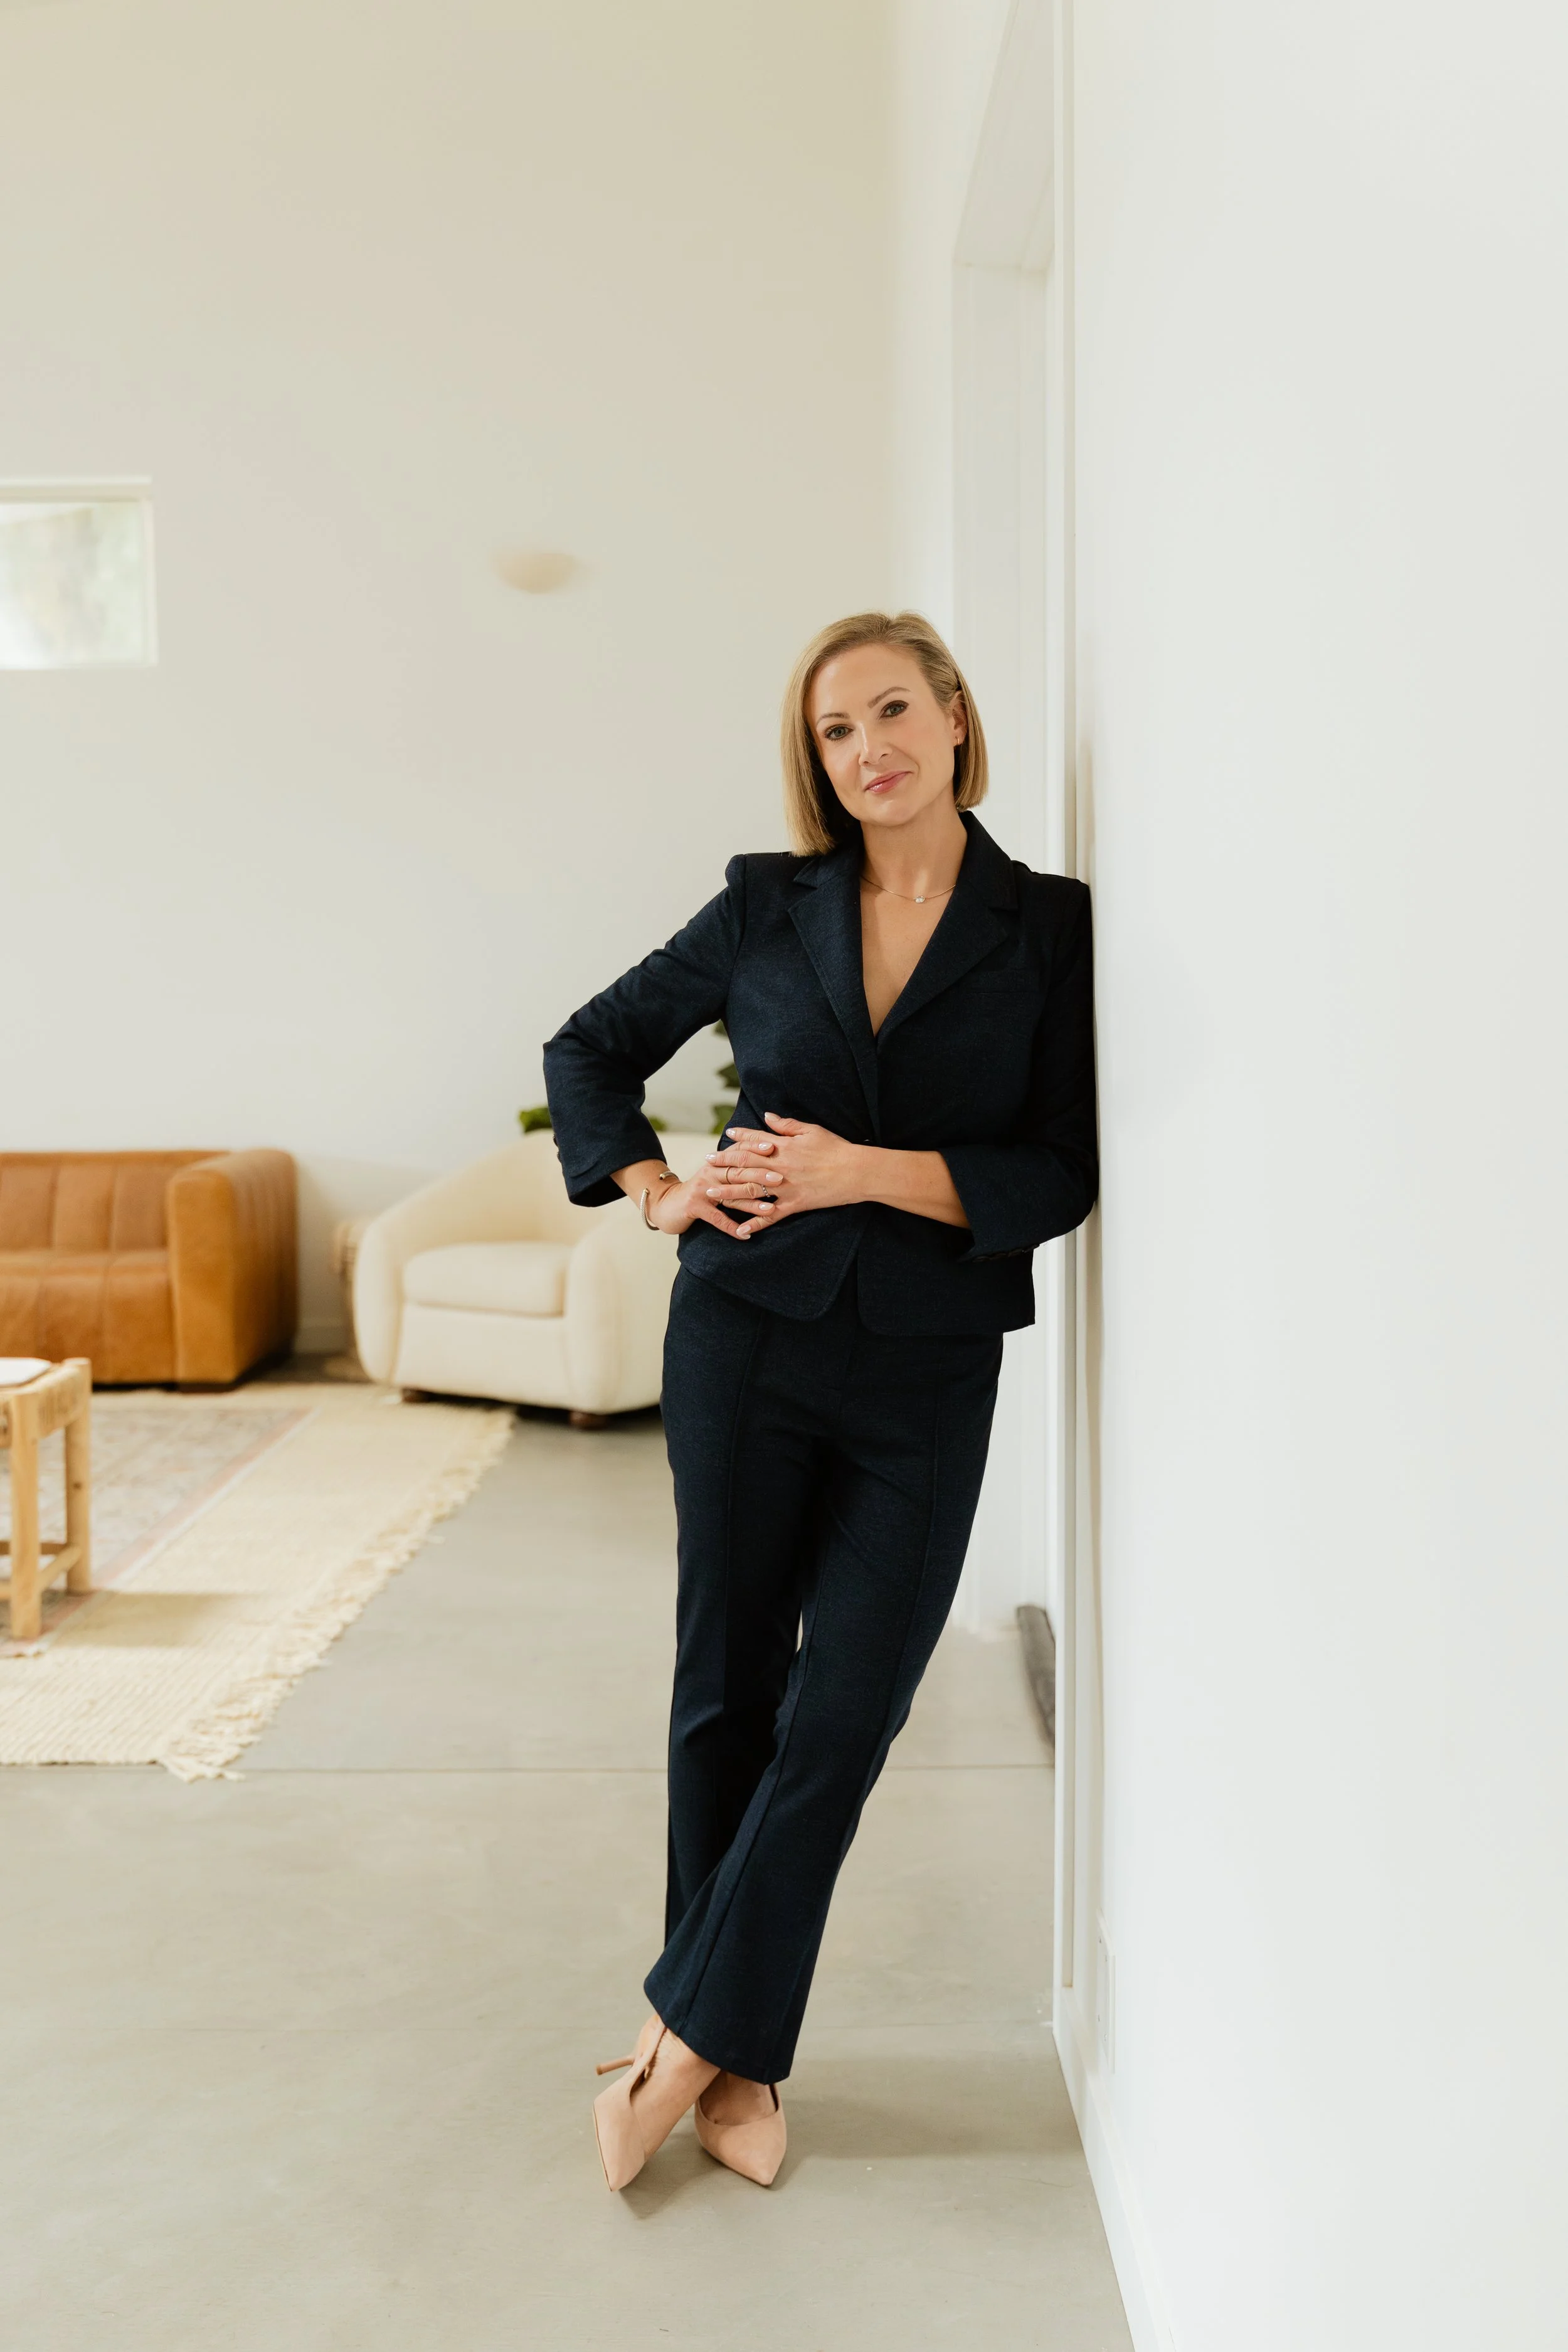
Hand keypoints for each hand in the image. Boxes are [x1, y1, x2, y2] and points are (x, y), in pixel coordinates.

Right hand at [611, 1157, 766, 1242]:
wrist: (667, 1204)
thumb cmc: (698, 1191)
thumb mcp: (715, 1175)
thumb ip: (734, 1167)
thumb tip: (761, 1158)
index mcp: (717, 1163)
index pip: (738, 1151)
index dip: (755, 1148)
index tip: (774, 1148)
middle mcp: (710, 1172)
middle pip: (738, 1172)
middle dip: (760, 1175)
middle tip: (780, 1178)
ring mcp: (702, 1190)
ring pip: (731, 1195)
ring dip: (752, 1204)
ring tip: (770, 1209)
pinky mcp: (694, 1207)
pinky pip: (717, 1218)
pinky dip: (732, 1228)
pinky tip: (746, 1235)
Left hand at [702, 1114, 868, 1235]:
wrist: (856, 1172)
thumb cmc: (836, 1148)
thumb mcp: (812, 1130)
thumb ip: (787, 1125)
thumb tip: (768, 1115)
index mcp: (784, 1146)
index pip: (756, 1140)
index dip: (740, 1137)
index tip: (727, 1136)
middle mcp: (779, 1166)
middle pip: (745, 1164)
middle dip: (724, 1163)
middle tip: (706, 1163)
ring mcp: (785, 1187)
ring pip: (751, 1190)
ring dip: (729, 1192)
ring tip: (710, 1192)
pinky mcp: (794, 1204)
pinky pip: (771, 1216)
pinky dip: (755, 1223)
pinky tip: (740, 1229)